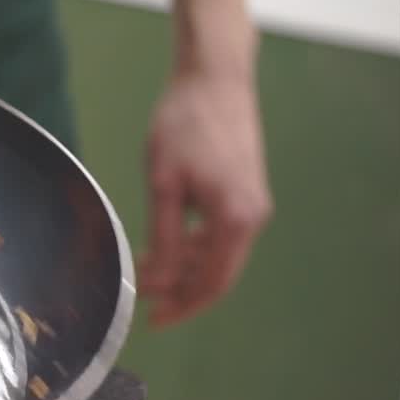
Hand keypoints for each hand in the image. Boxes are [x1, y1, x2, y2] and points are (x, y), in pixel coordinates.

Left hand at [139, 68, 272, 326]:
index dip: (182, 306)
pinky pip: (221, 234)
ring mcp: (253, 205)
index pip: (210, 282)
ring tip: (146, 272)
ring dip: (184, 269)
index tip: (152, 321)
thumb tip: (158, 280)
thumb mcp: (163, 184)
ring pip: (218, 255)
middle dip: (182, 293)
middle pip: (218, 275)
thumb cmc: (183, 124)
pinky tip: (164, 245)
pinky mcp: (245, 192)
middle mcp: (253, 217)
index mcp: (235, 219)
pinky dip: (194, 246)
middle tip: (147, 304)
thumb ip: (163, 236)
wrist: (214, 79)